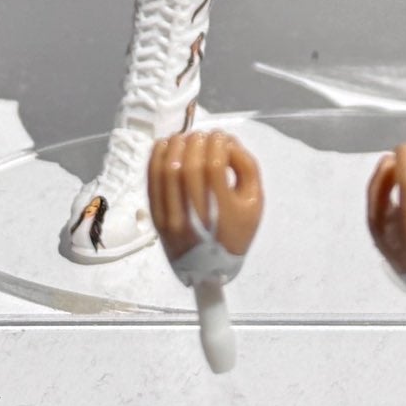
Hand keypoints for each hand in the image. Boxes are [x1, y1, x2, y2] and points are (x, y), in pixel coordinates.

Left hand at [149, 131, 262, 265]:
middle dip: (198, 141)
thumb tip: (227, 142)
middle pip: (188, 165)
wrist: (210, 268)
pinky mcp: (155, 215)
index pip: (213, 164)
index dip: (217, 143)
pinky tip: (167, 145)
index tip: (221, 137)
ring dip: (176, 145)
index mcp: (221, 211)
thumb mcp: (254, 201)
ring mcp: (170, 215)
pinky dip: (156, 156)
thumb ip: (247, 166)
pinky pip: (151, 180)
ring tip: (187, 138)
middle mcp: (192, 213)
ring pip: (166, 169)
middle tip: (205, 137)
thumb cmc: (236, 232)